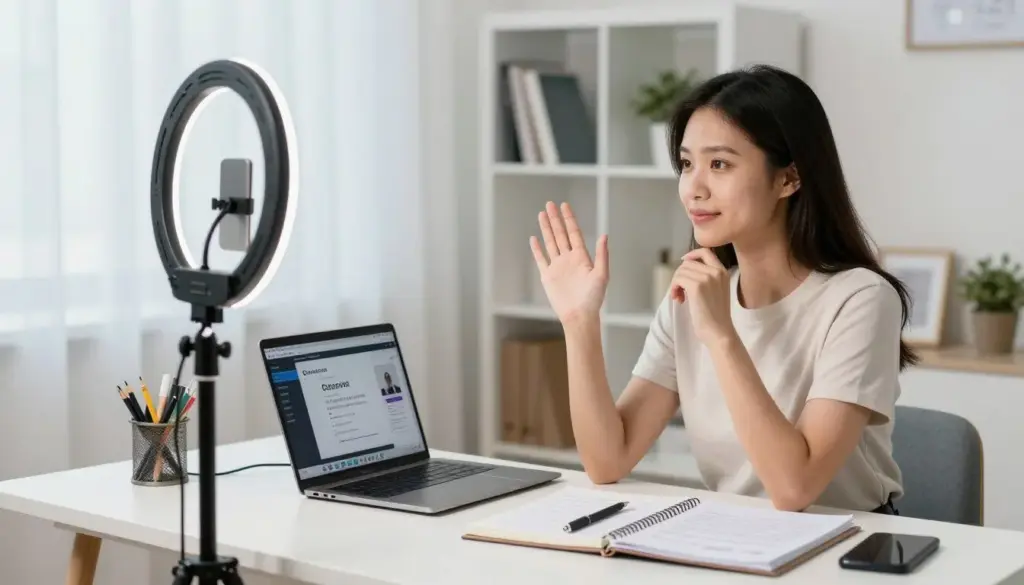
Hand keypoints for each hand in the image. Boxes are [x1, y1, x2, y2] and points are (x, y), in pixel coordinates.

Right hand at [530, 201, 608, 324]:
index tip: (564, 205)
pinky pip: (541, 259)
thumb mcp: (602, 275)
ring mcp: (558, 266)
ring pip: (550, 243)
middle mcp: (568, 259)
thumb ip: (602, 255)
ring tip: (541, 214)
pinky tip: (534, 239)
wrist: (579, 315)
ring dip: (546, 229)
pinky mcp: (548, 276)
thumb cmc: (593, 298)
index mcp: (581, 257)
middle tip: (550, 204)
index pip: (574, 233)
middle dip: (555, 219)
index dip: (569, 219)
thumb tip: (604, 235)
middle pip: (560, 234)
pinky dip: (537, 249)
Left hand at [671, 248, 734, 345]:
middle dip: (680, 276)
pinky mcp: (697, 286)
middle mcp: (716, 271)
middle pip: (688, 263)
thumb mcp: (716, 291)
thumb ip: (706, 278)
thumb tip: (685, 267)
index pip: (705, 251)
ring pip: (681, 271)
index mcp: (723, 272)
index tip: (683, 262)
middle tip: (679, 293)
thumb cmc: (715, 317)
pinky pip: (677, 279)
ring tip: (679, 298)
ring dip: (676, 284)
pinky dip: (674, 289)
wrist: (719, 332)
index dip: (691, 255)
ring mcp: (707, 277)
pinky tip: (678, 299)